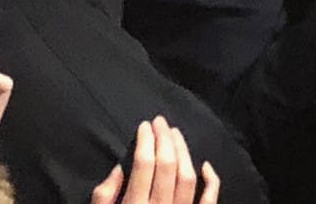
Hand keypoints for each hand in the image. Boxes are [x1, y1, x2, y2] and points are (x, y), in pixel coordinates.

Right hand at [91, 117, 220, 203]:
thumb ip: (103, 199)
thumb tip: (119, 169)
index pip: (144, 165)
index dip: (145, 141)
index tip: (144, 125)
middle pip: (167, 166)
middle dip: (164, 139)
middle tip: (160, 121)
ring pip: (188, 177)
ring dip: (184, 151)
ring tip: (175, 134)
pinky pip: (209, 202)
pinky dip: (211, 181)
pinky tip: (206, 165)